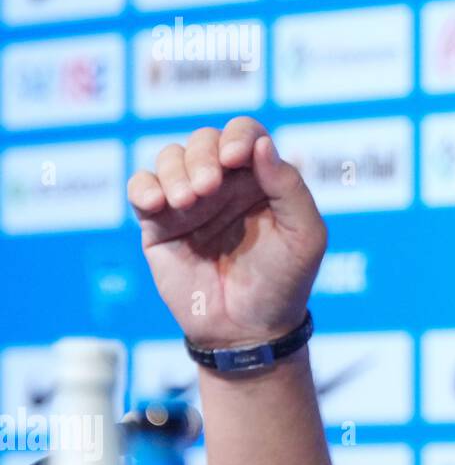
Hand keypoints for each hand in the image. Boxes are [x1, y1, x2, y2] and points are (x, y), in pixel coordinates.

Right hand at [127, 116, 326, 348]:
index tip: (235, 158)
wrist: (249, 329)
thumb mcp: (305, 235)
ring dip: (175, 171)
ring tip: (188, 201)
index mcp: (261, 179)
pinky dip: (143, 187)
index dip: (237, 136)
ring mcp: (190, 202)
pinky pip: (141, 188)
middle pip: (203, 141)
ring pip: (170, 158)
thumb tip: (260, 144)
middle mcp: (225, 183)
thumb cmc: (285, 281)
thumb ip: (288, 187)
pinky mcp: (160, 224)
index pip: (245, 135)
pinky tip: (156, 204)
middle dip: (203, 156)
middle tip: (208, 188)